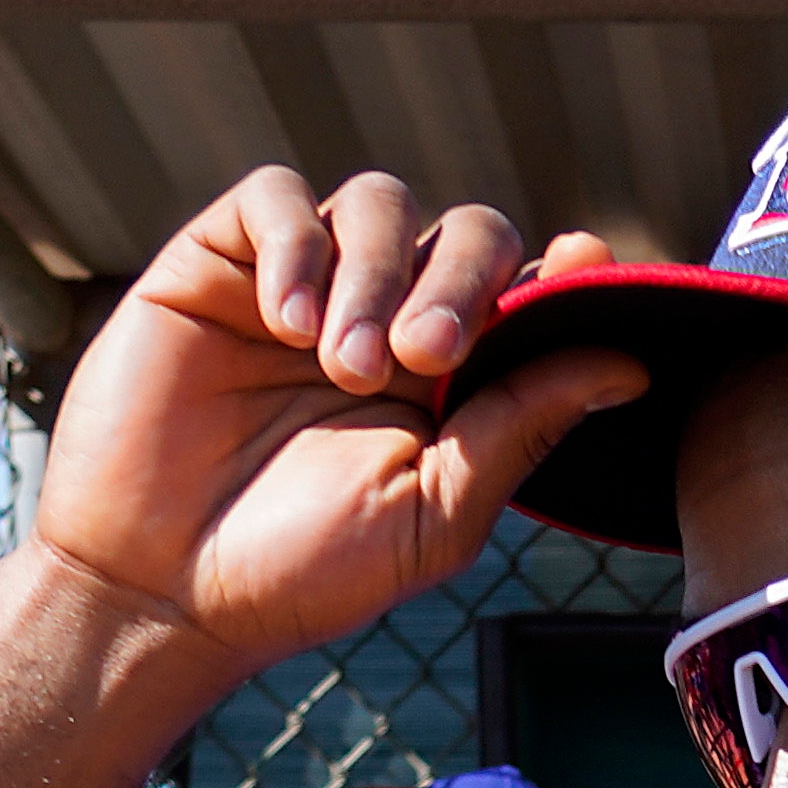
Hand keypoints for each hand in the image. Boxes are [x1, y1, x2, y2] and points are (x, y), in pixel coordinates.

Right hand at [31, 168, 642, 670]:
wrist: (160, 589)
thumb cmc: (299, 571)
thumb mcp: (432, 514)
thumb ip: (521, 431)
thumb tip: (628, 364)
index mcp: (456, 377)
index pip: (530, 288)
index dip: (564, 272)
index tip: (577, 272)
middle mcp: (388, 316)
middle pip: (467, 232)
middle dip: (462, 280)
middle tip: (426, 355)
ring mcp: (306, 283)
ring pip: (378, 203)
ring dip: (375, 272)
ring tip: (342, 364)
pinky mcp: (221, 262)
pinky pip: (276, 198)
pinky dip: (296, 243)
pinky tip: (288, 319)